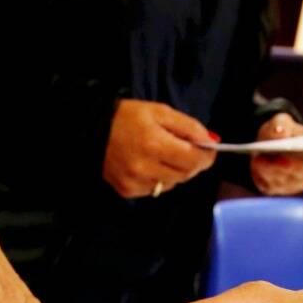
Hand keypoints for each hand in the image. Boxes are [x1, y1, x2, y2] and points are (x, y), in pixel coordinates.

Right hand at [102, 99, 217, 198]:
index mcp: (154, 144)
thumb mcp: (160, 112)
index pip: (193, 160)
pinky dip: (159, 179)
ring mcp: (135, 182)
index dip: (206, 156)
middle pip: (185, 174)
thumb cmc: (128, 117)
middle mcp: (145, 167)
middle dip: (192, 163)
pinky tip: (149, 165)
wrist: (92, 130)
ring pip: (172, 184)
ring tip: (163, 155)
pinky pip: (156, 189)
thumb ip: (189, 127)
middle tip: (188, 150)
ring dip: (175, 171)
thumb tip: (211, 141)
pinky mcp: (128, 191)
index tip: (209, 149)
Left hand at [249, 113, 302, 196]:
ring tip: (260, 159)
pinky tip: (257, 164)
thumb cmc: (282, 132)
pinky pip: (274, 186)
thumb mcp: (281, 121)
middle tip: (279, 159)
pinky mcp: (283, 190)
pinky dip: (263, 174)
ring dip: (273, 169)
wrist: (270, 146)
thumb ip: (281, 123)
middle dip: (292, 165)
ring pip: (287, 180)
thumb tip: (280, 133)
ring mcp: (301, 183)